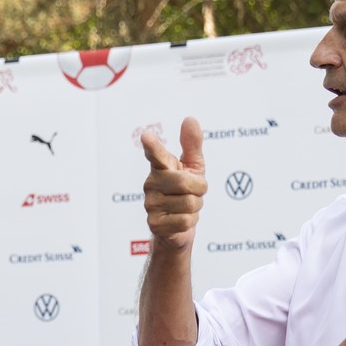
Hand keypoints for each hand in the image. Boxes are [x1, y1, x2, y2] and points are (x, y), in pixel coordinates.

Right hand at [141, 116, 206, 249]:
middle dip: (199, 190)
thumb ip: (191, 144)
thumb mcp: (193, 167)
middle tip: (193, 193)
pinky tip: (181, 220)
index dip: (152, 146)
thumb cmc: (186, 192)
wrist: (177, 227)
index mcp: (160, 167)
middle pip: (186, 183)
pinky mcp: (155, 224)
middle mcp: (151, 184)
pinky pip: (186, 220)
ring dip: (196, 207)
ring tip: (186, 207)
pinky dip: (191, 221)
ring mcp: (150, 204)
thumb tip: (190, 119)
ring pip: (189, 203)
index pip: (156, 155)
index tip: (146, 137)